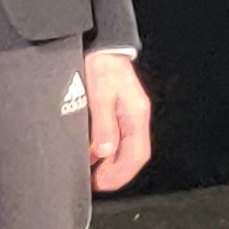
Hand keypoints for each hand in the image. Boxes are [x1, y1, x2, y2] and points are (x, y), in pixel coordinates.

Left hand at [82, 50, 151, 191]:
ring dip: (111, 163)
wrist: (101, 44)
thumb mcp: (99, 96)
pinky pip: (117, 135)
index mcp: (136, 114)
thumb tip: (106, 152)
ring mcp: (128, 112)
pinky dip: (106, 149)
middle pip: (133, 153)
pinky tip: (92, 154)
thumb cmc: (102, 65)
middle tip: (98, 184)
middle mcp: (135, 115)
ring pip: (125, 146)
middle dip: (117, 172)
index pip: (136, 154)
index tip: (104, 183)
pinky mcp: (118, 108)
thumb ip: (104, 125)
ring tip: (94, 173)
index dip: (121, 173)